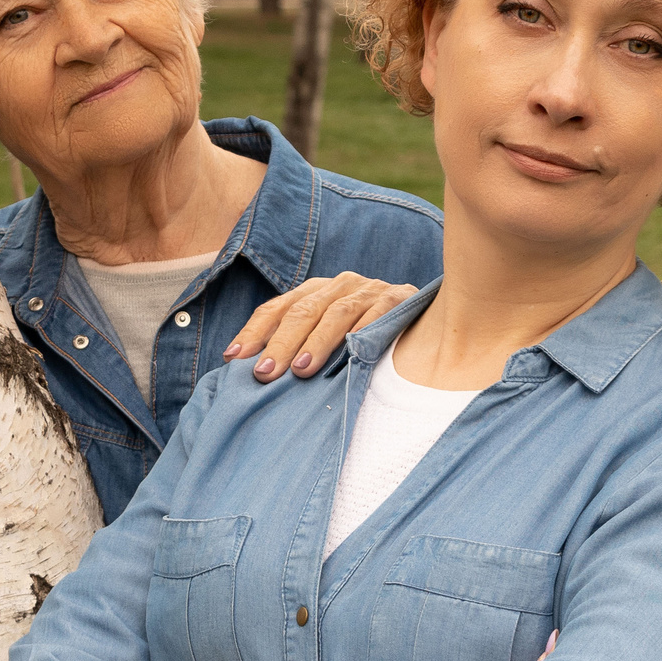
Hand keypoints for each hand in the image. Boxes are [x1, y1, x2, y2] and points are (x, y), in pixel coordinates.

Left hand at [225, 272, 416, 381]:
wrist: (428, 319)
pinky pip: (378, 313)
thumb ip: (301, 346)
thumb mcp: (331, 336)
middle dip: (280, 342)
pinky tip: (351, 350)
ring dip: (317, 342)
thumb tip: (258, 374)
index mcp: (317, 291)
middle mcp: (340, 285)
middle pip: (303, 310)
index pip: (278, 307)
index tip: (233, 358)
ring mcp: (370, 290)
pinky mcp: (399, 300)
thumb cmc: (368, 336)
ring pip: (336, 312)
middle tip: (263, 372)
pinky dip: (364, 330)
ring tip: (300, 369)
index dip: (254, 331)